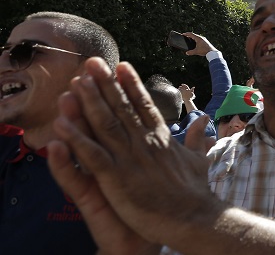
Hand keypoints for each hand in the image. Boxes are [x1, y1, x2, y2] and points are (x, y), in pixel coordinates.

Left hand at [48, 58, 222, 245]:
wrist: (194, 218)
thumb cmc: (196, 193)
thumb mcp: (198, 160)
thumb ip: (195, 139)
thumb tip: (203, 120)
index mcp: (161, 138)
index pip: (144, 105)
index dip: (131, 85)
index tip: (121, 65)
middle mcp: (144, 142)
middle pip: (121, 107)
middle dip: (105, 84)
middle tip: (92, 62)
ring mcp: (129, 158)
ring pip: (105, 124)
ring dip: (89, 102)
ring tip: (77, 81)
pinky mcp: (117, 178)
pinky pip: (92, 155)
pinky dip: (77, 140)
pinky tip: (62, 125)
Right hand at [184, 32, 215, 55]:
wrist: (212, 52)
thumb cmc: (204, 51)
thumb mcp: (196, 51)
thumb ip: (191, 52)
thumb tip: (187, 53)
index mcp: (198, 38)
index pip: (191, 34)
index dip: (186, 34)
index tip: (183, 34)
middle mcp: (201, 37)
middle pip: (194, 35)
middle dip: (189, 35)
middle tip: (185, 35)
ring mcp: (204, 39)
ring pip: (197, 36)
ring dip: (193, 37)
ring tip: (189, 38)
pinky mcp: (205, 41)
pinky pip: (199, 38)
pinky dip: (196, 39)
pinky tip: (195, 41)